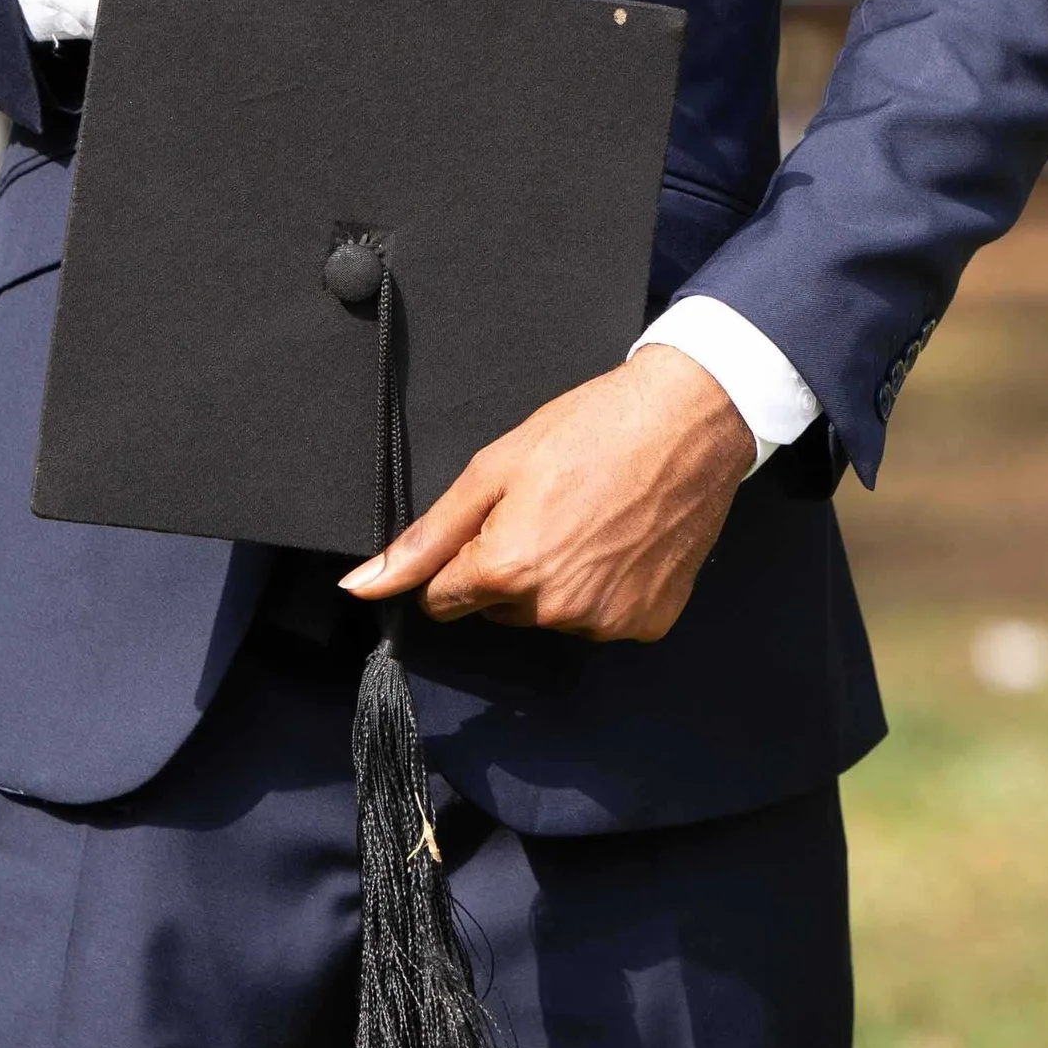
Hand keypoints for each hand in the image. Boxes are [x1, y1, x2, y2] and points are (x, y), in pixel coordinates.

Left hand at [340, 346, 755, 641]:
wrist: (687, 422)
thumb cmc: (588, 430)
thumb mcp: (493, 469)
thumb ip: (425, 539)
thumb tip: (361, 587)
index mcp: (507, 571)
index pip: (443, 601)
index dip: (457, 561)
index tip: (489, 525)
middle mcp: (554, 610)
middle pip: (499, 608)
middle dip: (509, 567)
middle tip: (547, 507)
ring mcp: (605, 623)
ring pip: (551, 615)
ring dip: (558, 580)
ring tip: (589, 517)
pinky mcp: (647, 625)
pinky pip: (603, 618)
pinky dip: (606, 589)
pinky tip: (621, 540)